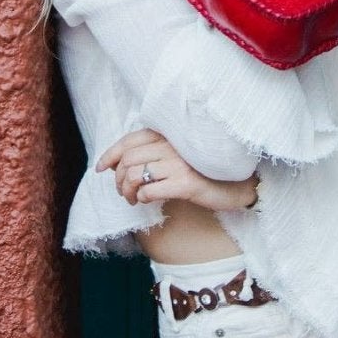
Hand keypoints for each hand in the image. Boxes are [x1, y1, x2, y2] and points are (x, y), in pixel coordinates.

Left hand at [96, 129, 257, 212]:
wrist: (237, 186)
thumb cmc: (204, 172)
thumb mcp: (176, 158)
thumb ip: (150, 155)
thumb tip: (115, 165)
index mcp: (169, 135)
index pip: (129, 140)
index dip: (109, 155)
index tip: (101, 168)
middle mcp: (173, 145)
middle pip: (128, 160)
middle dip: (118, 180)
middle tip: (124, 193)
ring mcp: (180, 163)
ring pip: (134, 175)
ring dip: (127, 191)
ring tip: (133, 199)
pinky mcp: (186, 183)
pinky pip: (150, 190)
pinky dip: (142, 198)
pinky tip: (147, 201)